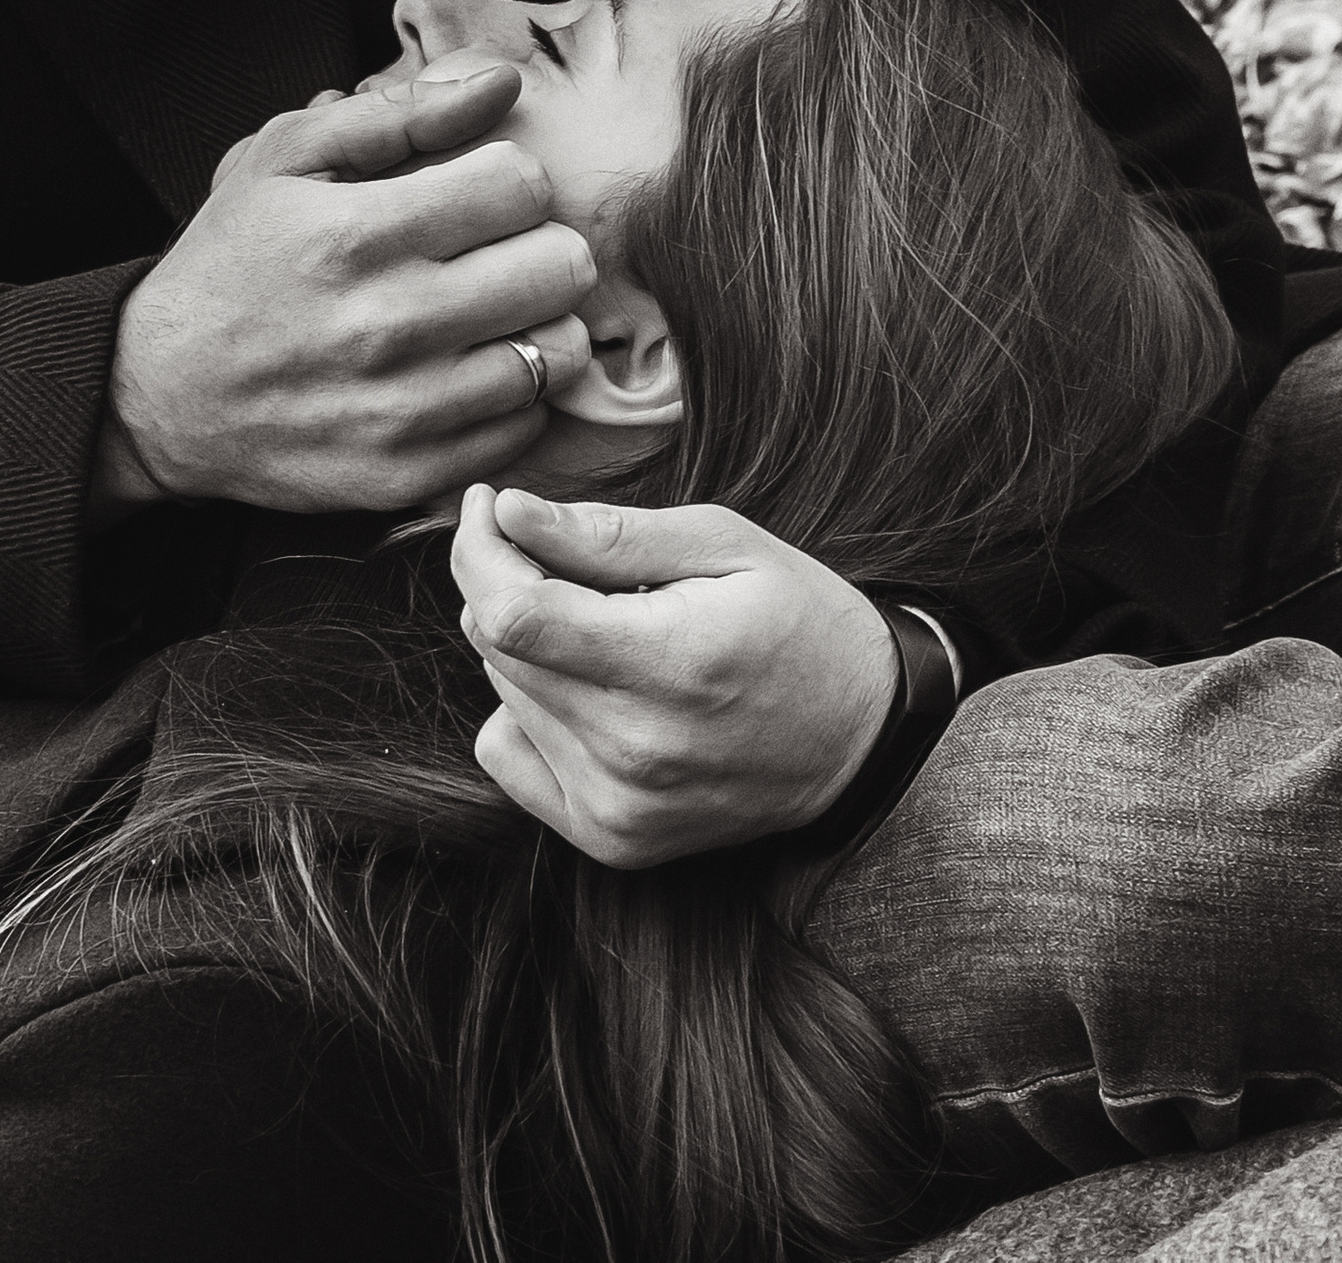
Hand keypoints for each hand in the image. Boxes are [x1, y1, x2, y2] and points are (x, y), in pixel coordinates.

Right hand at [100, 59, 595, 515]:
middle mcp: (388, 324)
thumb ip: (399, 111)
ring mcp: (402, 410)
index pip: (521, 184)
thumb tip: (501, 81)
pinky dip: (513, 395)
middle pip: (559, 266)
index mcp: (357, 233)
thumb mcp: (286, 158)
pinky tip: (470, 368)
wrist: (162, 392)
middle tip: (497, 249)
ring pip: (558, 352)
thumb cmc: (233, 260)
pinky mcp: (409, 474)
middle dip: (537, 243)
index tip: (477, 191)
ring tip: (492, 311)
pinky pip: (526, 428)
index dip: (507, 175)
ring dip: (536, 323)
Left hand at [452, 486, 897, 866]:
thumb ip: (608, 533)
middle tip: (554, 548)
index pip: (513, 614)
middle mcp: (636, 750)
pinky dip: (526, 707)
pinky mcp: (611, 837)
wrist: (860, 740)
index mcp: (670, 665)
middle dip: (503, 578)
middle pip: (498, 648)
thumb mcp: (723, 544)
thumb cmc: (797, 621)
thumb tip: (507, 510)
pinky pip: (508, 752)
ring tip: (602, 623)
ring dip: (527, 642)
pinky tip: (587, 685)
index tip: (489, 504)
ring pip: (504, 691)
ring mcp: (620, 805)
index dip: (480, 548)